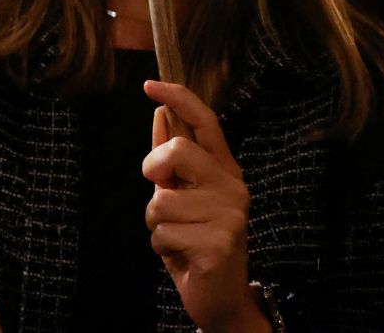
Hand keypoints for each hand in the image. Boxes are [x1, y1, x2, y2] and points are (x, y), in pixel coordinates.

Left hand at [143, 80, 270, 332]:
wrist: (220, 300)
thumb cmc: (195, 241)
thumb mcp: (181, 196)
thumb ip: (171, 159)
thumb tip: (160, 114)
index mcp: (224, 171)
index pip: (206, 122)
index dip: (179, 98)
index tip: (150, 85)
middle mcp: (234, 188)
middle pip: (178, 150)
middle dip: (154, 170)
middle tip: (159, 193)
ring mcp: (231, 216)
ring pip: (161, 201)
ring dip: (156, 225)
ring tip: (178, 238)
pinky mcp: (220, 244)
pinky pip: (163, 234)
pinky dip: (161, 248)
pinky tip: (182, 258)